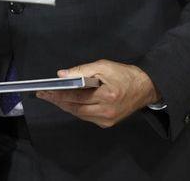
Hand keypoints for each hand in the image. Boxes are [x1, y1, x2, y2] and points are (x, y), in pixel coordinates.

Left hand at [35, 60, 159, 127]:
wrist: (145, 88)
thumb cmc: (124, 74)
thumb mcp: (103, 66)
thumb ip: (81, 71)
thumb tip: (62, 75)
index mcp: (106, 95)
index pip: (75, 96)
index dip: (58, 94)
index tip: (44, 91)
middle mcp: (106, 111)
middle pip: (75, 107)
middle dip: (57, 100)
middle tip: (44, 95)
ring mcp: (107, 119)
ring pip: (79, 114)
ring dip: (65, 105)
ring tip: (53, 97)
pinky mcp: (107, 123)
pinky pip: (86, 117)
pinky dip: (76, 109)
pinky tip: (69, 102)